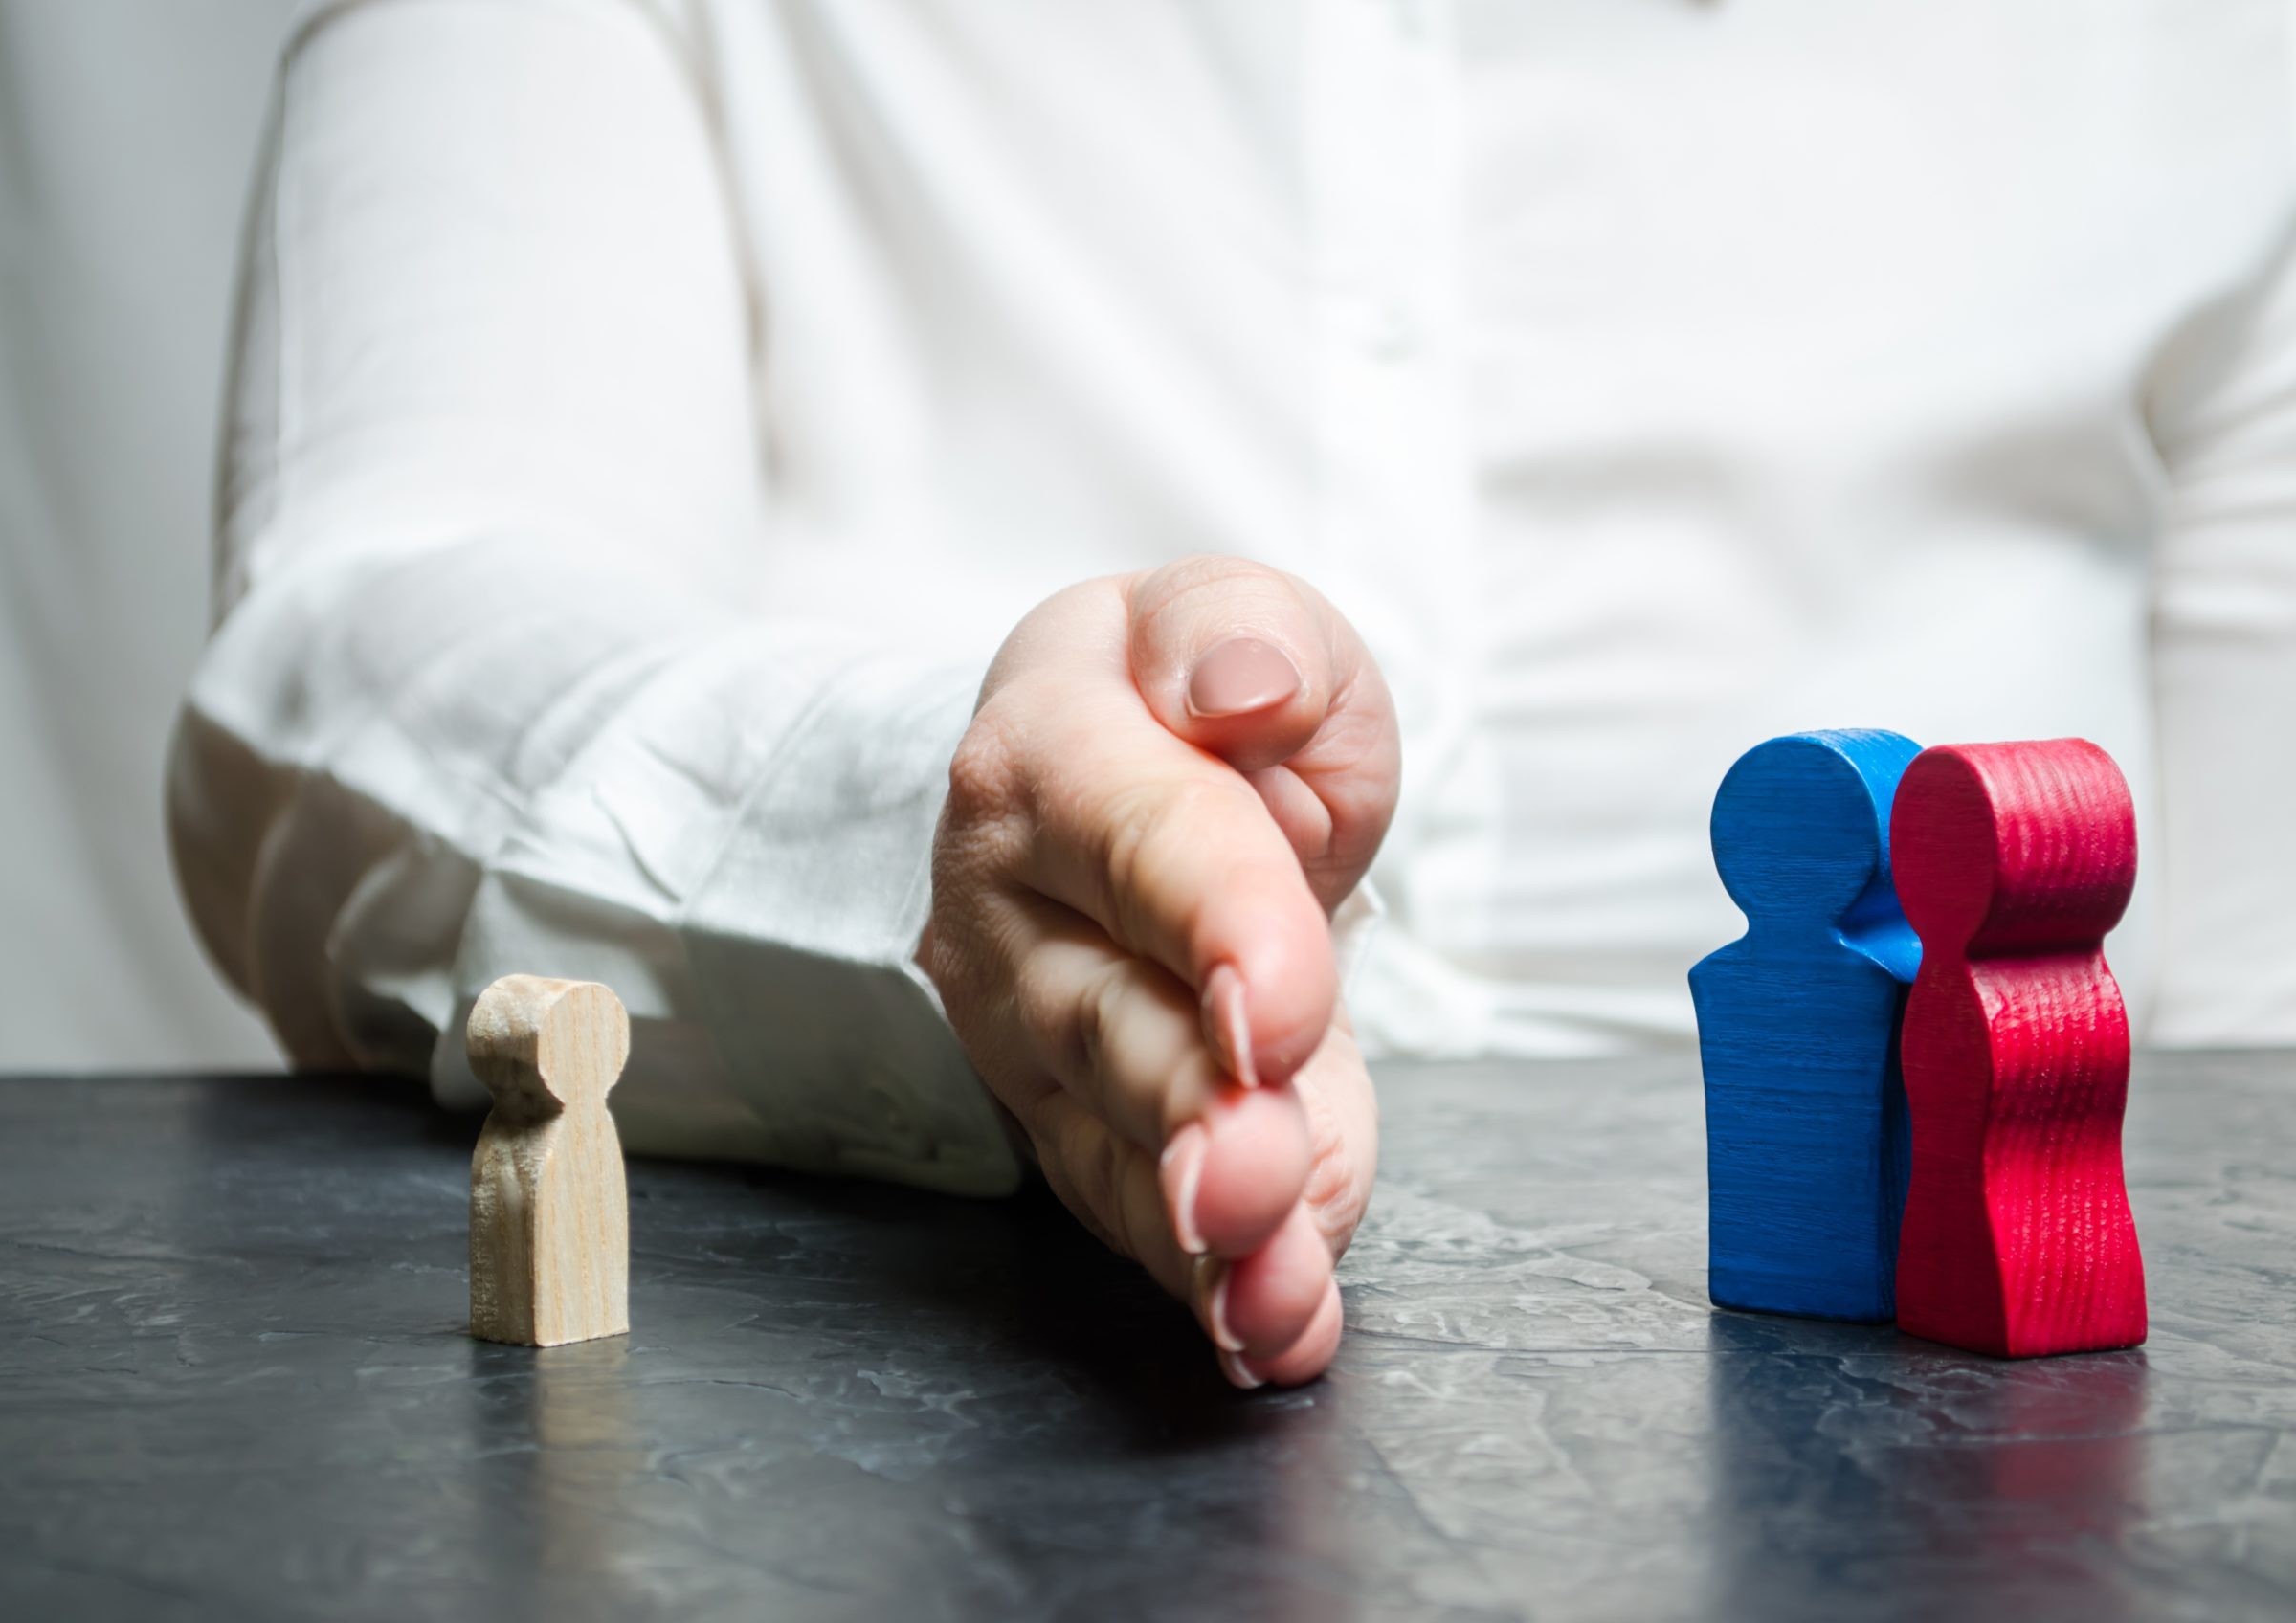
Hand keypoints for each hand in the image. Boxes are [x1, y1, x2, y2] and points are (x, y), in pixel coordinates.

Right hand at [920, 556, 1398, 1385]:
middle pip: (1106, 1022)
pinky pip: (1148, 1219)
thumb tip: (1242, 688)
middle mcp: (1017, 916)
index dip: (1215, 923)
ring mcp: (1039, 1041)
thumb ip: (1241, 633)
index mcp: (1050, 758)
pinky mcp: (1086, 1132)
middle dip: (1190, 1110)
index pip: (1139, 842)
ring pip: (1119, 1150)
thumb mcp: (1222, 614)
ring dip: (1204, 1236)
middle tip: (1251, 1180)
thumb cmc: (1185, 696)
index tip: (1279, 1008)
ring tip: (1273, 1295)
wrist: (1113, 781)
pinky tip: (1275, 1330)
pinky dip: (1217, 1288)